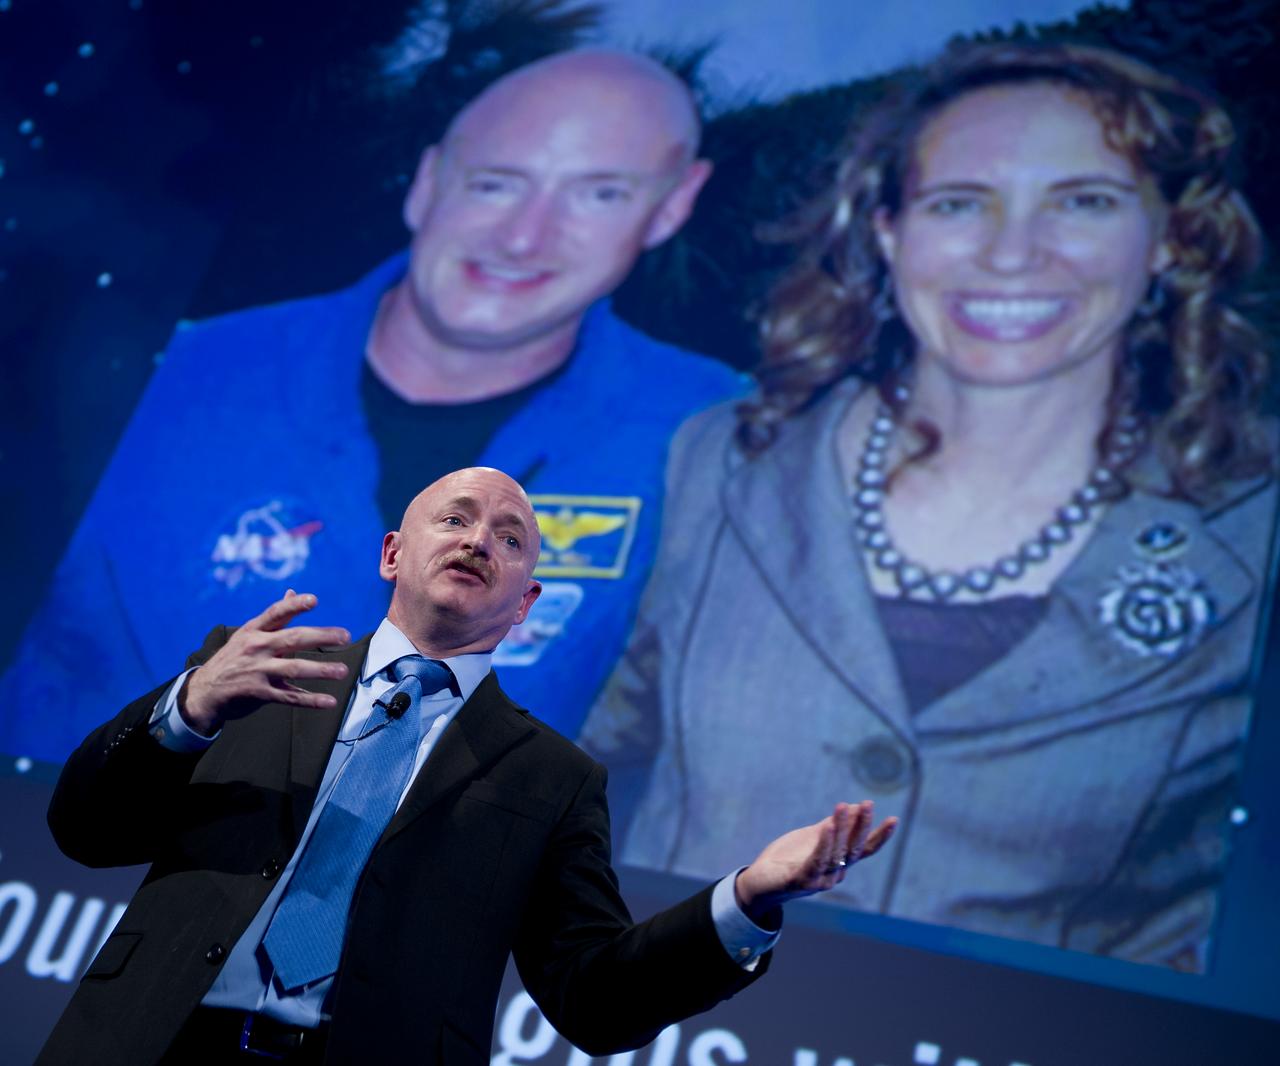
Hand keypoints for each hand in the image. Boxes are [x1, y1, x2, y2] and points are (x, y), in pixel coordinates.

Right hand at [181, 591, 350, 735]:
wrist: (204, 692)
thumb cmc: (233, 658)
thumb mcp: (248, 634)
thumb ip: (275, 617)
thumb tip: (292, 592)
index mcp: (254, 630)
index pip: (276, 613)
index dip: (295, 605)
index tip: (314, 600)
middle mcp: (256, 648)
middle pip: (292, 638)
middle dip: (321, 636)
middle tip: (345, 636)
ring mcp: (258, 671)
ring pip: (294, 668)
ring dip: (321, 670)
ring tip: (342, 670)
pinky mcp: (260, 693)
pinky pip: (289, 697)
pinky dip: (310, 700)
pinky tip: (329, 701)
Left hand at [734, 801, 896, 923]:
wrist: (760, 882)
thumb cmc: (788, 859)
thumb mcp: (813, 837)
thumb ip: (833, 825)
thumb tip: (854, 807)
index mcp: (839, 862)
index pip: (864, 849)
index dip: (879, 836)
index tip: (894, 820)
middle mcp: (834, 874)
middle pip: (853, 850)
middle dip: (861, 826)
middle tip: (868, 804)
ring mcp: (819, 880)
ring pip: (835, 854)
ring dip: (841, 829)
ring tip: (843, 807)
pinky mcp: (800, 882)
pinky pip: (815, 862)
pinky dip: (823, 845)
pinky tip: (827, 827)